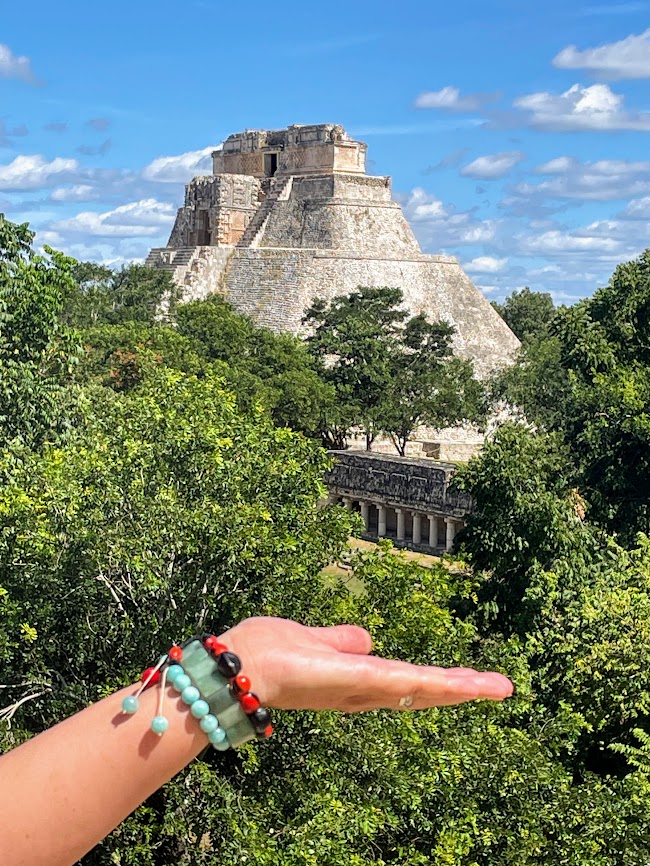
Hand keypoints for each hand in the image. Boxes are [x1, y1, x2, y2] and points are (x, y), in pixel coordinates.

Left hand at [222, 617, 512, 712]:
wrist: (235, 667)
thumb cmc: (265, 651)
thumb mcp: (311, 637)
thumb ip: (338, 639)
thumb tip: (366, 638)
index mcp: (353, 679)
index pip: (405, 682)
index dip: (438, 683)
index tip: (471, 682)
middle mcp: (360, 690)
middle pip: (419, 691)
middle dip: (460, 690)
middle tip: (501, 688)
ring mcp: (357, 688)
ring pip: (417, 690)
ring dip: (457, 689)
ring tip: (496, 687)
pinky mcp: (351, 682)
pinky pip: (397, 683)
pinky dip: (428, 684)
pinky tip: (457, 683)